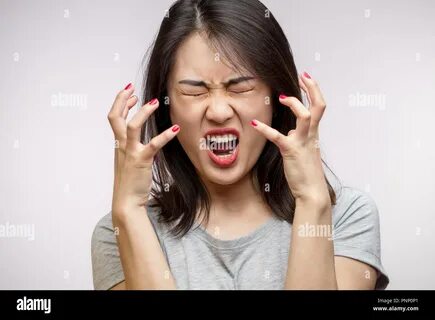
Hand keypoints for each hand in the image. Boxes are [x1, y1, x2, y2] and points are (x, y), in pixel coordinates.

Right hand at [107, 83, 179, 215]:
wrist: (126, 203)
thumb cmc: (130, 184)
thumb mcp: (129, 163)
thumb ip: (133, 150)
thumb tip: (144, 143)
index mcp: (118, 145)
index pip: (114, 119)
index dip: (120, 104)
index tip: (130, 95)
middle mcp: (121, 146)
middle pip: (115, 118)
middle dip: (121, 100)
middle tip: (132, 88)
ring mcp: (130, 153)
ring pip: (132, 126)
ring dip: (143, 112)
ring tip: (155, 101)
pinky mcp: (142, 161)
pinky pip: (153, 144)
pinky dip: (165, 135)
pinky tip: (175, 129)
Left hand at [251, 72, 329, 205]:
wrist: (312, 192)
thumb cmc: (306, 172)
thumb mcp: (304, 150)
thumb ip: (298, 138)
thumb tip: (289, 131)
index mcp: (313, 133)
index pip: (319, 107)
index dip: (314, 91)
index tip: (306, 78)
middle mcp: (311, 135)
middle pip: (318, 106)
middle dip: (312, 88)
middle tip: (303, 75)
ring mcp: (302, 142)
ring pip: (304, 116)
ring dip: (293, 104)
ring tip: (281, 97)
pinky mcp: (291, 151)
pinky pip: (278, 136)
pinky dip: (265, 129)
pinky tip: (254, 124)